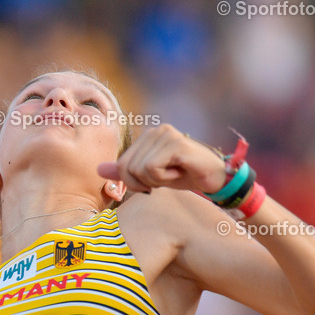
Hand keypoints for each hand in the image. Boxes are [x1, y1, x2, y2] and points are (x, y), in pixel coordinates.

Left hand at [97, 124, 227, 194]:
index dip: (133, 182)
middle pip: (127, 168)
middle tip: (166, 178)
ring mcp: (166, 135)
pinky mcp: (175, 144)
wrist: (216, 179)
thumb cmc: (185, 176)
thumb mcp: (151, 176)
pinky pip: (152, 168)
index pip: (122, 164)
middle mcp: (156, 131)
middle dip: (144, 183)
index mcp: (148, 136)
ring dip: (157, 181)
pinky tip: (180, 171)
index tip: (154, 183)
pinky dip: (165, 178)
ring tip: (175, 173)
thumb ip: (126, 172)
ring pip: (139, 169)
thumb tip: (98, 169)